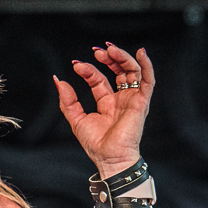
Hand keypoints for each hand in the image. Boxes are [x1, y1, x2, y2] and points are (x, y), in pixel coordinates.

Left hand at [54, 43, 153, 177]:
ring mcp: (132, 100)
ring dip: (122, 58)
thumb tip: (58, 80)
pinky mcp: (141, 102)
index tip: (77, 64)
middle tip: (96, 51)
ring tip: (110, 49)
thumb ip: (67, 100)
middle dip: (108, 59)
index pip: (99, 79)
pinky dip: (147, 65)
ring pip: (132, 71)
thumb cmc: (96, 144)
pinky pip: (149, 80)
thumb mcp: (76, 119)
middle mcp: (121, 99)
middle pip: (118, 71)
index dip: (89, 70)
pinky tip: (141, 53)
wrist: (110, 157)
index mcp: (107, 103)